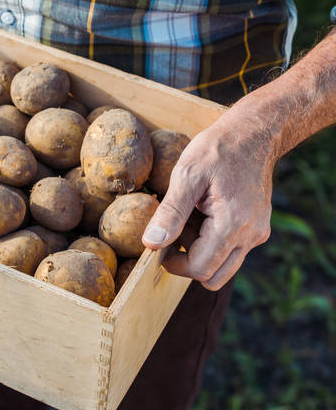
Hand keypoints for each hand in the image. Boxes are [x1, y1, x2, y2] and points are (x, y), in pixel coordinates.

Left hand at [141, 108, 275, 289]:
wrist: (252, 134)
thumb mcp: (186, 175)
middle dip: (188, 262)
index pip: (200, 268)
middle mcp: (251, 236)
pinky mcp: (257, 228)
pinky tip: (202, 213)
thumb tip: (152, 243)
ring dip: (201, 251)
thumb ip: (170, 213)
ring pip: (224, 265)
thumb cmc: (217, 150)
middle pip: (214, 276)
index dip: (174, 264)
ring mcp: (257, 233)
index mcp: (233, 226)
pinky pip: (232, 249)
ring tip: (189, 217)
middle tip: (173, 232)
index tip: (157, 246)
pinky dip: (212, 240)